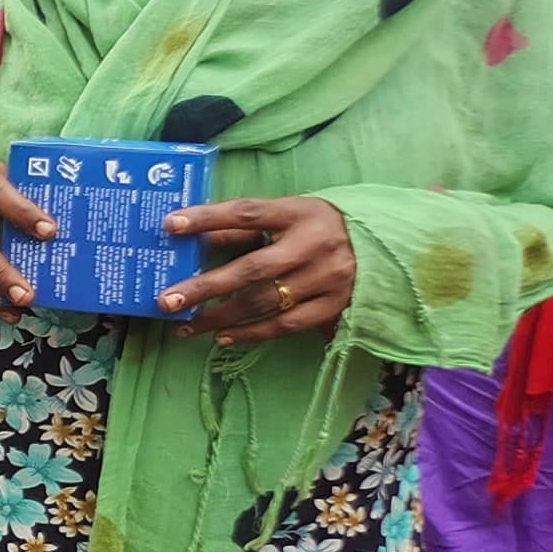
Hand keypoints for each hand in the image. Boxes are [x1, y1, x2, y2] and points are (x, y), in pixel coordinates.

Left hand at [161, 195, 353, 347]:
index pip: (247, 214)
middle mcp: (314, 245)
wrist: (384, 246)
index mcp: (298, 214)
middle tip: (168, 301)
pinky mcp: (336, 305)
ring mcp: (327, 278)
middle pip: (252, 268)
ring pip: (266, 302)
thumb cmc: (320, 226)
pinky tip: (224, 337)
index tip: (170, 224)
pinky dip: (252, 333)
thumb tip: (192, 236)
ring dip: (221, 317)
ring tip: (187, 326)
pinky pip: (287, 324)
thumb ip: (243, 226)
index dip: (208, 218)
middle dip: (206, 287)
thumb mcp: (287, 214)